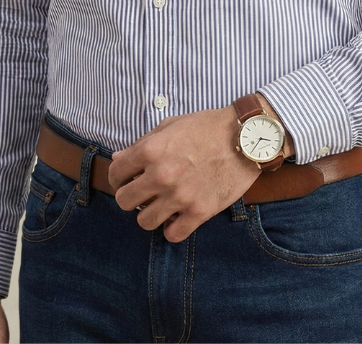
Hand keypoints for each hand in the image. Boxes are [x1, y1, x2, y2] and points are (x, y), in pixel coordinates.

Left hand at [108, 105, 259, 242]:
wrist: (245, 136)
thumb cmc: (207, 126)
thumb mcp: (170, 125)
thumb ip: (142, 143)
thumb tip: (118, 160)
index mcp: (151, 150)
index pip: (115, 174)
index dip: (119, 177)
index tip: (128, 178)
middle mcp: (161, 175)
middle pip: (124, 201)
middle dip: (131, 196)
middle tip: (144, 192)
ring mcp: (180, 196)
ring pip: (144, 222)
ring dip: (150, 214)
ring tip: (161, 204)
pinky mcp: (200, 212)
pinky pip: (173, 234)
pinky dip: (173, 228)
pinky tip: (179, 215)